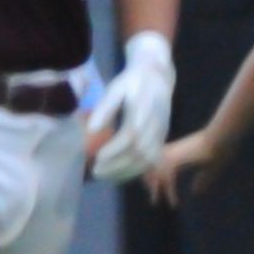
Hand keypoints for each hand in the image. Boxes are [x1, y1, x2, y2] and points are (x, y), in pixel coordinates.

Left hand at [85, 30, 175, 183]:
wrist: (158, 77)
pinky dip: (135, 171)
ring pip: (147, 160)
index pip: (131, 136)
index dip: (114, 150)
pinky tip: (119, 174)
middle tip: (95, 171)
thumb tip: (91, 130)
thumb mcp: (116, 88)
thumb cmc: (132, 82)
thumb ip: (105, 108)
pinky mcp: (163, 139)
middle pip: (140, 152)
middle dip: (117, 165)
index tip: (97, 157)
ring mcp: (162, 133)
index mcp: (144, 110)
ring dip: (126, 172)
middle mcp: (156, 124)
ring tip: (105, 175)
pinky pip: (152, 161)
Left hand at [142, 126, 222, 206]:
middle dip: (150, 184)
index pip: (157, 163)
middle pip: (152, 169)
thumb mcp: (211, 170)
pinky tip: (175, 203)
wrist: (223, 137)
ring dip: (156, 191)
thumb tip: (195, 193)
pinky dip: (170, 193)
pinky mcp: (176, 161)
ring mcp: (172, 155)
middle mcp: (171, 152)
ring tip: (156, 202)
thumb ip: (202, 181)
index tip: (153, 188)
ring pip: (157, 176)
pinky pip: (168, 181)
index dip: (154, 176)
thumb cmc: (221, 149)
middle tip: (154, 200)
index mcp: (177, 151)